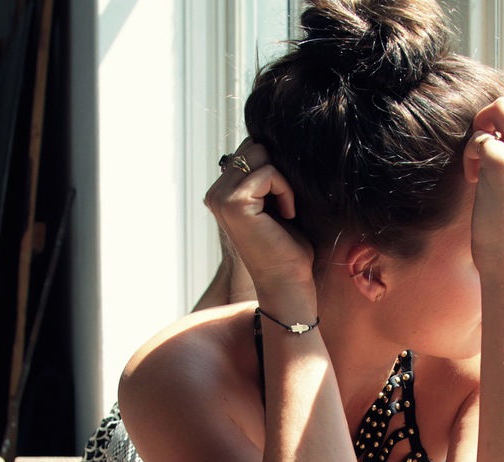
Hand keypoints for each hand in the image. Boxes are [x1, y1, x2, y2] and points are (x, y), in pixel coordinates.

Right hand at [204, 140, 315, 300]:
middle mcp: (215, 194)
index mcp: (221, 193)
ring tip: (285, 210)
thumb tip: (270, 137)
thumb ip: (264, 173)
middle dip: (277, 169)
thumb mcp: (274, 202)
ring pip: (260, 153)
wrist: (288, 282)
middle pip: (254, 146)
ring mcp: (221, 198)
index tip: (282, 202)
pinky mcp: (234, 202)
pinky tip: (287, 215)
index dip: (274, 167)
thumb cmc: (287, 248)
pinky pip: (269, 172)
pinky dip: (286, 191)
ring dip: (282, 180)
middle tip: (284, 206)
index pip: (249, 149)